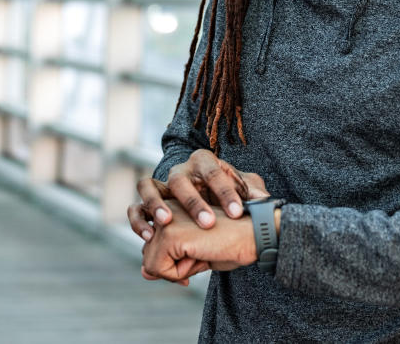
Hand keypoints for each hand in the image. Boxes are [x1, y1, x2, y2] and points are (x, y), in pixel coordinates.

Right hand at [127, 150, 266, 239]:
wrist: (212, 201)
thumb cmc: (231, 195)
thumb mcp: (247, 190)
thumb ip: (255, 194)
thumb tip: (264, 201)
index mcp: (204, 162)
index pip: (212, 172)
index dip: (224, 192)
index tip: (237, 213)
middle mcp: (178, 171)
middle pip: (179, 180)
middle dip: (192, 202)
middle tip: (208, 224)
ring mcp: (160, 186)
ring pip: (147, 186)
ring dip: (155, 205)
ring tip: (165, 223)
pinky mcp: (148, 204)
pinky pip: (135, 208)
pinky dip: (138, 221)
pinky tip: (148, 237)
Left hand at [141, 203, 256, 283]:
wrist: (254, 235)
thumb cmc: (230, 244)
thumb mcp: (195, 256)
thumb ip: (168, 262)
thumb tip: (144, 273)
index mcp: (170, 208)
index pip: (153, 246)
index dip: (173, 262)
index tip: (196, 259)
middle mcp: (164, 209)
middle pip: (148, 254)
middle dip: (173, 267)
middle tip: (203, 253)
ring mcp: (165, 219)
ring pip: (150, 262)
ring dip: (176, 270)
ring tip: (202, 252)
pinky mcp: (169, 232)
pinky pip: (157, 267)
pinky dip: (177, 274)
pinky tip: (200, 256)